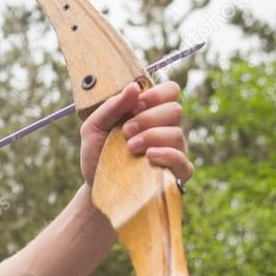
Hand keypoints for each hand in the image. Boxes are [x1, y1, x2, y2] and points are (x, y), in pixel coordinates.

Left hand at [79, 81, 193, 187]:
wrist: (96, 188)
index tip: (135, 106)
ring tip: (131, 148)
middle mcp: (166, 129)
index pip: (170, 91)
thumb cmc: (97, 155)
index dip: (155, 94)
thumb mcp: (93, 128)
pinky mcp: (176, 174)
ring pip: (177, 133)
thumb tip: (133, 87)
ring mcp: (173, 151)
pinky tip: (149, 156)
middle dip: (148, 118)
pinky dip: (167, 155)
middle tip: (126, 131)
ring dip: (152, 136)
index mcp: (150, 113)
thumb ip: (111, 106)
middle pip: (174, 109)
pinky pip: (182, 160)